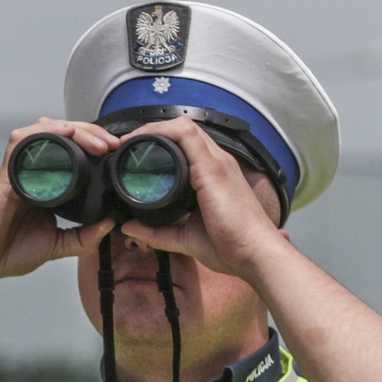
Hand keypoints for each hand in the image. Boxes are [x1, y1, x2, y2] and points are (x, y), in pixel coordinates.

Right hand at [0, 118, 113, 288]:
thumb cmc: (8, 251)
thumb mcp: (57, 245)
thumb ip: (83, 238)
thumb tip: (109, 225)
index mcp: (47, 182)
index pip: (73, 151)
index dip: (95, 146)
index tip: (116, 153)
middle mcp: (33, 170)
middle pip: (63, 135)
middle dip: (91, 134)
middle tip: (112, 145)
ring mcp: (19, 168)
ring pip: (46, 131)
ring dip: (74, 130)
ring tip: (96, 142)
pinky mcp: (6, 172)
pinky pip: (23, 141)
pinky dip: (43, 133)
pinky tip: (64, 133)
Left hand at [111, 117, 288, 282]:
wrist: (255, 255)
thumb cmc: (231, 247)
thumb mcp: (186, 238)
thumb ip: (158, 232)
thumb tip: (129, 227)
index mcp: (215, 175)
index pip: (187, 144)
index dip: (160, 141)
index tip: (134, 152)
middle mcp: (218, 162)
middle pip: (183, 130)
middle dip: (153, 131)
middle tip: (127, 144)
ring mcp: (217, 162)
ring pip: (183, 126)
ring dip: (153, 128)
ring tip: (129, 140)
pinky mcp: (212, 167)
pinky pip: (185, 135)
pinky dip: (160, 133)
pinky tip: (141, 140)